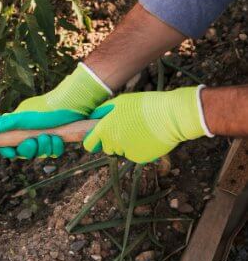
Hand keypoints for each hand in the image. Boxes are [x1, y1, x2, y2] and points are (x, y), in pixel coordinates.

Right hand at [0, 64, 111, 158]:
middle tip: (33, 141)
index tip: (10, 151)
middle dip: (29, 149)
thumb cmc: (46, 109)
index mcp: (19, 127)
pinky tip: (58, 138)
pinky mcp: (58, 140)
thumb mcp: (23, 117)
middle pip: (24, 152)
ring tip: (49, 136)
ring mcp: (44, 137)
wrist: (72, 105)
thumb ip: (4, 124)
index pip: (8, 144)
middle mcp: (30, 133)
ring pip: (40, 154)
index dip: (8, 150)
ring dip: (44, 147)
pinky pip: (53, 153)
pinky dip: (55, 147)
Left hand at [83, 86, 211, 163]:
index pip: (89, 144)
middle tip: (127, 129)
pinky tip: (149, 138)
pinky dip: (140, 149)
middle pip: (107, 148)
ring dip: (127, 145)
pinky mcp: (140, 159)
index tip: (99, 138)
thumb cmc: (145, 105)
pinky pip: (135, 156)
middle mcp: (113, 143)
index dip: (94, 141)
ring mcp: (126, 152)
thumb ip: (103, 112)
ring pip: (122, 151)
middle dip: (113, 141)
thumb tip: (92, 118)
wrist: (171, 116)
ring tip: (141, 130)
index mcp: (105, 129)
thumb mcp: (120, 102)